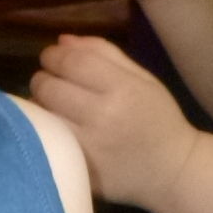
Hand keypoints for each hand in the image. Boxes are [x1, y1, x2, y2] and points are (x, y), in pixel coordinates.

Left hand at [30, 36, 196, 211]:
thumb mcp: (142, 78)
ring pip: (41, 115)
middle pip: (49, 87)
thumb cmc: (158, 118)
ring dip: (40, 104)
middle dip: (43, 78)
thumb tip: (63, 41)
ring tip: (52, 103)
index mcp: (123, 88)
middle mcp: (102, 116)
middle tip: (51, 80)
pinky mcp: (79, 169)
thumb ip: (103, 54)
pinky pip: (47, 141)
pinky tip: (54, 126)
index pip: (71, 62)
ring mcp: (88, 146)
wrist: (172, 171)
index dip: (53, 55)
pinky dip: (44, 130)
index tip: (51, 56)